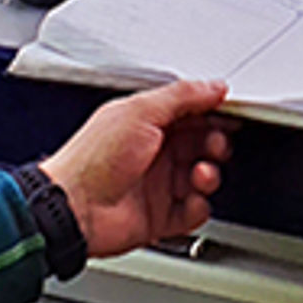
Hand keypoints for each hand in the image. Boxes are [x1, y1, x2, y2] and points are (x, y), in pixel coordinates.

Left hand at [39, 79, 231, 258]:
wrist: (73, 208)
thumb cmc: (94, 158)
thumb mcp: (139, 112)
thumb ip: (181, 96)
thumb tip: (213, 87)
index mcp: (148, 122)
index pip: (191, 112)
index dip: (212, 112)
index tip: (229, 113)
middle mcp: (155, 152)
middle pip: (201, 144)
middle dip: (215, 143)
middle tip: (215, 145)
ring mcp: (158, 185)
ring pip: (202, 176)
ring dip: (209, 174)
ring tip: (200, 174)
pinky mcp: (160, 216)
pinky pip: (193, 211)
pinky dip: (199, 206)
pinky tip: (191, 200)